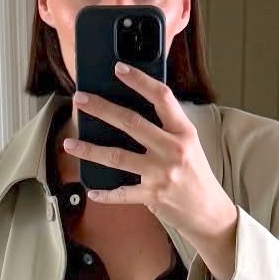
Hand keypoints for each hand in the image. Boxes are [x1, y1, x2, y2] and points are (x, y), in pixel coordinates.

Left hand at [66, 66, 239, 279]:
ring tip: (69, 143)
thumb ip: (166, 127)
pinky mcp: (152, 195)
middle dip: (101, 108)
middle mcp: (172, 150)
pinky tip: (91, 190)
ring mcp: (161, 173)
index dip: (139, 80)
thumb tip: (135, 109)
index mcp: (183, 132)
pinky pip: (122, 193)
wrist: (208, 211)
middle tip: (80, 99)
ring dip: (89, 149)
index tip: (119, 69)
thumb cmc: (196, 174)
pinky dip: (105, 194)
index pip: (161, 97)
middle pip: (131, 122)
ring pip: (117, 156)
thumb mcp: (189, 144)